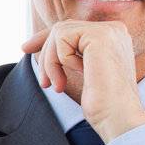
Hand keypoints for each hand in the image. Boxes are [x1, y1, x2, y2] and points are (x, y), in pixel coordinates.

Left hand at [21, 21, 144, 141]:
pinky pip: (62, 37)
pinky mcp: (100, 35)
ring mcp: (109, 30)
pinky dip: (61, 59)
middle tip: (45, 83)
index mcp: (115, 37)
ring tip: (57, 85)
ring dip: (51, 61)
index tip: (25, 49)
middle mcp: (115, 29)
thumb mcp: (88, 72)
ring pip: (59, 32)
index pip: (72, 28)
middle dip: (47, 55)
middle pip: (63, 29)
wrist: (119, 117)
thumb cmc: (104, 104)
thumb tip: (42, 41)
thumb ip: (76, 51)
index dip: (46, 38)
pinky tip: (78, 75)